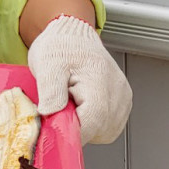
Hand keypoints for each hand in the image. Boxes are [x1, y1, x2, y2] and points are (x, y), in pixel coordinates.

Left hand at [27, 14, 132, 144]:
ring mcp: (123, 99)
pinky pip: (107, 127)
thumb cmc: (60, 46)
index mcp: (99, 80)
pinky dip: (91, 123)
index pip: (92, 121)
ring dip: (84, 126)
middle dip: (75, 126)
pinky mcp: (122, 104)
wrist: (71, 36)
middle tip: (60, 107)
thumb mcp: (46, 63)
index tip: (54, 124)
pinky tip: (80, 106)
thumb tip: (50, 114)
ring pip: (104, 132)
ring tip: (70, 103)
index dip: (70, 129)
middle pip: (99, 130)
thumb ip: (50, 90)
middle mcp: (118, 92)